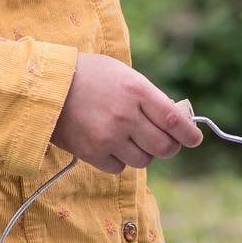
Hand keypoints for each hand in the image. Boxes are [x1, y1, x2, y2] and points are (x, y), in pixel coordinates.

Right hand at [50, 52, 202, 173]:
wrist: (46, 86)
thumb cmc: (89, 75)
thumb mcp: (123, 74)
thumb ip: (148, 97)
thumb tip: (175, 120)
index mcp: (137, 91)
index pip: (175, 121)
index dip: (190, 134)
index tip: (194, 139)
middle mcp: (126, 116)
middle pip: (164, 147)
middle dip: (169, 147)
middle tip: (163, 142)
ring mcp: (109, 137)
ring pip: (143, 160)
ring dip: (142, 153)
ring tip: (130, 139)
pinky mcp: (92, 153)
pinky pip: (119, 168)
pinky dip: (120, 160)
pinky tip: (111, 145)